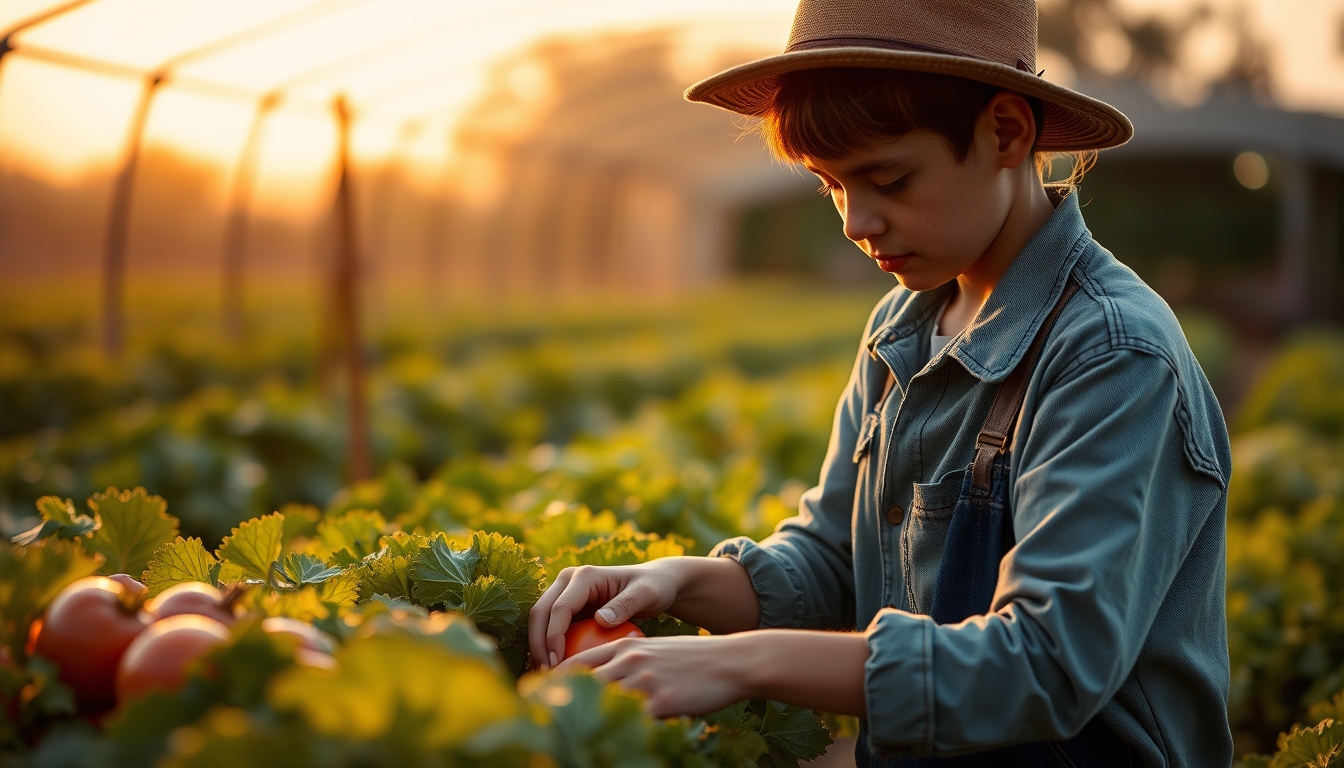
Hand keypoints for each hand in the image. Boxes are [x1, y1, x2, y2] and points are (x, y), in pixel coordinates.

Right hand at [528, 561, 682, 669]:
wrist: (654, 582)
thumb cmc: (653, 587)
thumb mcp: (646, 594)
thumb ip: (625, 605)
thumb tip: (600, 620)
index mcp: (584, 576)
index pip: (559, 608)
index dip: (553, 637)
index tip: (558, 663)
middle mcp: (568, 581)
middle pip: (540, 613)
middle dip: (538, 644)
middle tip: (547, 674)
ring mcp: (565, 593)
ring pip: (540, 621)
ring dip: (538, 648)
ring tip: (546, 676)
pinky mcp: (567, 607)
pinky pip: (550, 628)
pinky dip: (548, 647)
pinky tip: (554, 670)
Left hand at [562, 628, 870, 718]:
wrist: (731, 662)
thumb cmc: (694, 660)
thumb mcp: (656, 651)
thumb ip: (628, 661)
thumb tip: (605, 680)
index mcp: (625, 646)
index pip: (576, 662)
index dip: (552, 681)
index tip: (536, 698)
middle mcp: (628, 660)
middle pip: (578, 682)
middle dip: (555, 701)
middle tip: (537, 721)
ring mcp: (644, 680)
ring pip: (598, 700)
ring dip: (578, 718)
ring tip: (562, 736)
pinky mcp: (661, 701)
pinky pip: (630, 720)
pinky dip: (615, 731)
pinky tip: (608, 743)